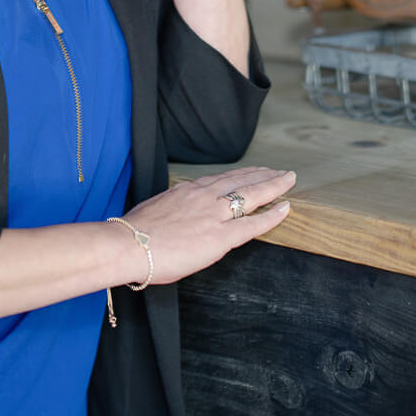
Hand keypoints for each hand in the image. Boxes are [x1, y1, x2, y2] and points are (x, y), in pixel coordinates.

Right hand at [114, 166, 295, 285]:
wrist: (128, 245)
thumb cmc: (134, 234)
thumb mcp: (156, 211)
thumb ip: (174, 211)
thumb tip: (179, 218)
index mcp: (188, 191)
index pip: (222, 180)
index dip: (242, 175)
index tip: (254, 171)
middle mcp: (204, 197)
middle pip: (241, 180)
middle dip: (263, 174)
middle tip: (279, 170)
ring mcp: (214, 215)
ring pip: (251, 195)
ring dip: (273, 186)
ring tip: (288, 180)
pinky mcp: (220, 237)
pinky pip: (252, 224)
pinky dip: (271, 215)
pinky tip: (285, 208)